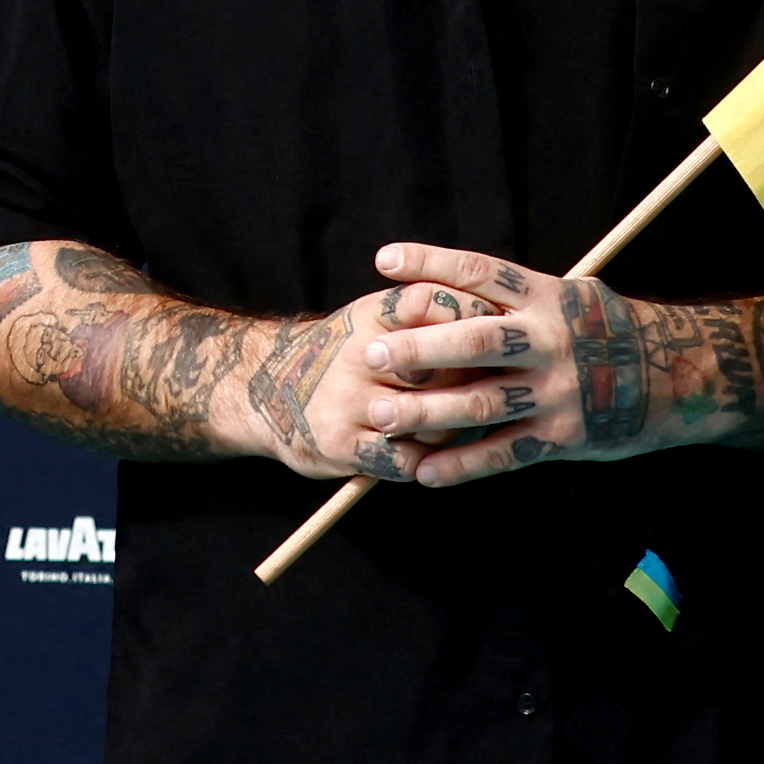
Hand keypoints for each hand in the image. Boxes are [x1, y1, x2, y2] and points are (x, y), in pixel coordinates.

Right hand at [235, 278, 476, 483]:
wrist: (263, 390)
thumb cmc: (341, 355)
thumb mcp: (370, 319)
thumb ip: (422, 316)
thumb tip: (500, 319)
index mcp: (371, 315)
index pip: (435, 302)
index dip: (472, 316)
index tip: (495, 331)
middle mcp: (359, 353)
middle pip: (446, 365)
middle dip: (471, 380)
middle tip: (487, 388)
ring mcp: (349, 400)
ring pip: (434, 419)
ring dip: (452, 428)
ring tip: (454, 426)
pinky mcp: (341, 443)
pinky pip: (407, 459)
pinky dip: (425, 461)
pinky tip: (423, 454)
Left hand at [343, 244, 713, 485]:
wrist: (683, 376)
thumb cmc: (610, 331)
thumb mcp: (572, 296)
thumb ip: (519, 295)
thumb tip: (447, 279)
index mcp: (547, 298)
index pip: (482, 272)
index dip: (432, 263)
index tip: (383, 260)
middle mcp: (550, 340)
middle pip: (476, 340)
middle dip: (421, 348)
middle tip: (371, 353)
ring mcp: (557, 391)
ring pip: (483, 403)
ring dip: (427, 412)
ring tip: (381, 416)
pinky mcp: (565, 435)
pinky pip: (506, 452)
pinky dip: (463, 464)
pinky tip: (424, 471)